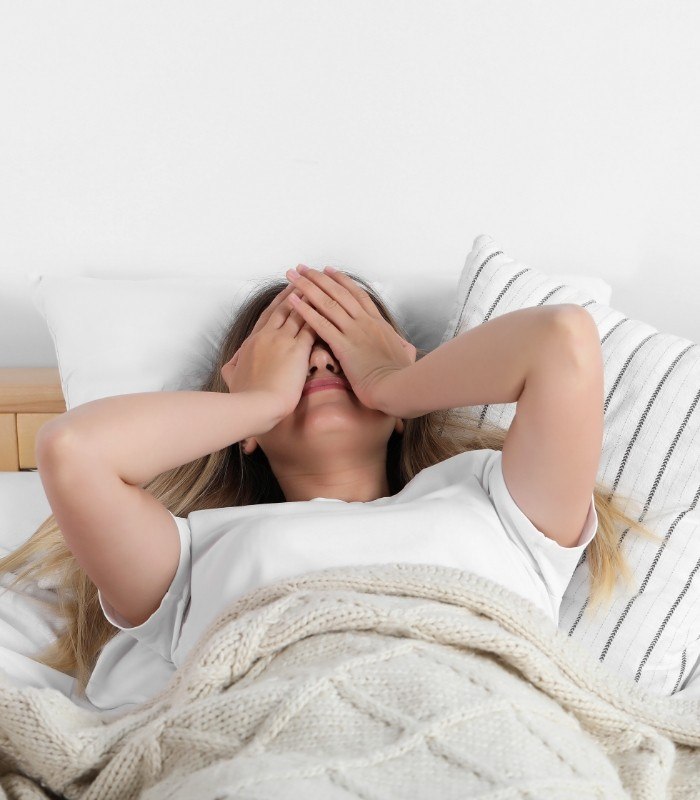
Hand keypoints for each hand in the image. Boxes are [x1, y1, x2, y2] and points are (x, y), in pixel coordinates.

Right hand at [221, 283, 315, 417]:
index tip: (286, 292)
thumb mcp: (231, 377)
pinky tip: (328, 309)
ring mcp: (282, 342)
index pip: (268, 316)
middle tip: (305, 280)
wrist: (253, 405)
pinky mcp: (297, 351)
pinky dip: (319, 316)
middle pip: (284, 309)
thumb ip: (233, 366)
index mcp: (252, 342)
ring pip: (298, 314)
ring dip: (309, 299)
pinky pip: (310, 328)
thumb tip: (232, 363)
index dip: (278, 303)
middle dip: (295, 293)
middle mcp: (267, 336)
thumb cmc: (243, 396)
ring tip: (319, 287)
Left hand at [284, 265, 416, 412]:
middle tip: (303, 268)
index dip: (341, 281)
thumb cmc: (401, 377)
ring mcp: (354, 332)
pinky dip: (305, 310)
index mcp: (379, 324)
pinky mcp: (343, 345)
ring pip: (328, 303)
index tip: (328, 270)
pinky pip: (321, 324)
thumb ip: (402, 347)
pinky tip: (293, 301)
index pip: (357, 295)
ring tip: (293, 276)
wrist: (398, 387)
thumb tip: (405, 347)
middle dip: (318, 278)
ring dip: (308, 287)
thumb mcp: (404, 356)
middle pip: (339, 293)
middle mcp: (365, 322)